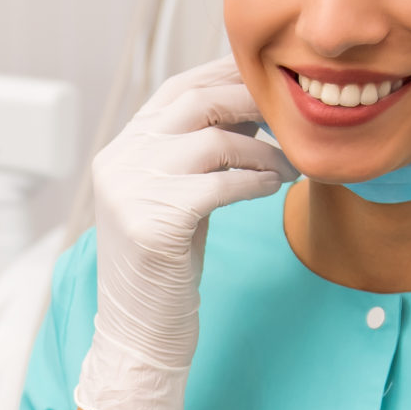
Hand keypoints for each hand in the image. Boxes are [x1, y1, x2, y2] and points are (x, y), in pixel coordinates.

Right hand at [72, 56, 293, 409]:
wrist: (140, 333)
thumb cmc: (166, 267)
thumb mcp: (175, 197)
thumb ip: (196, 153)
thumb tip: (249, 106)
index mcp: (121, 152)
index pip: (175, 90)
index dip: (224, 76)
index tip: (268, 78)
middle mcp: (119, 164)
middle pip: (194, 103)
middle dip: (251, 102)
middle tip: (291, 115)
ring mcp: (131, 192)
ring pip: (214, 142)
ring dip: (265, 150)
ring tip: (291, 166)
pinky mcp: (154, 224)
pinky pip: (221, 184)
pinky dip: (256, 180)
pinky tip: (274, 187)